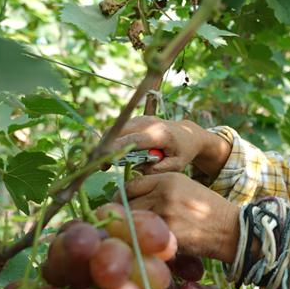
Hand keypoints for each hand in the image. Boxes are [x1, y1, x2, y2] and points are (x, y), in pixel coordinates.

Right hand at [115, 117, 230, 177]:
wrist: (189, 134)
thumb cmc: (183, 152)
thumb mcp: (177, 165)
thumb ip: (159, 169)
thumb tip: (137, 169)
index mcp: (159, 134)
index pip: (132, 140)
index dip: (116, 149)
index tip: (104, 161)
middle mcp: (148, 122)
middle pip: (119, 132)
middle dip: (106, 148)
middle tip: (100, 166)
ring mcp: (141, 118)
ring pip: (116, 129)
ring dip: (107, 144)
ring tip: (105, 162)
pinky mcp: (137, 119)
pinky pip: (119, 129)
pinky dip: (112, 140)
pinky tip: (112, 154)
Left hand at [123, 173, 239, 262]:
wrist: (231, 229)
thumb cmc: (208, 210)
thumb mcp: (184, 188)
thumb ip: (158, 189)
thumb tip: (130, 199)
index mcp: (168, 178)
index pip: (130, 185)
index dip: (121, 198)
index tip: (120, 208)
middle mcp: (163, 192)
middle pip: (127, 204)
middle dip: (123, 217)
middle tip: (125, 227)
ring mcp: (165, 213)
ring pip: (133, 223)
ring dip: (132, 231)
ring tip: (138, 237)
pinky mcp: (168, 233)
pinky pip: (145, 238)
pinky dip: (145, 243)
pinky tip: (152, 246)